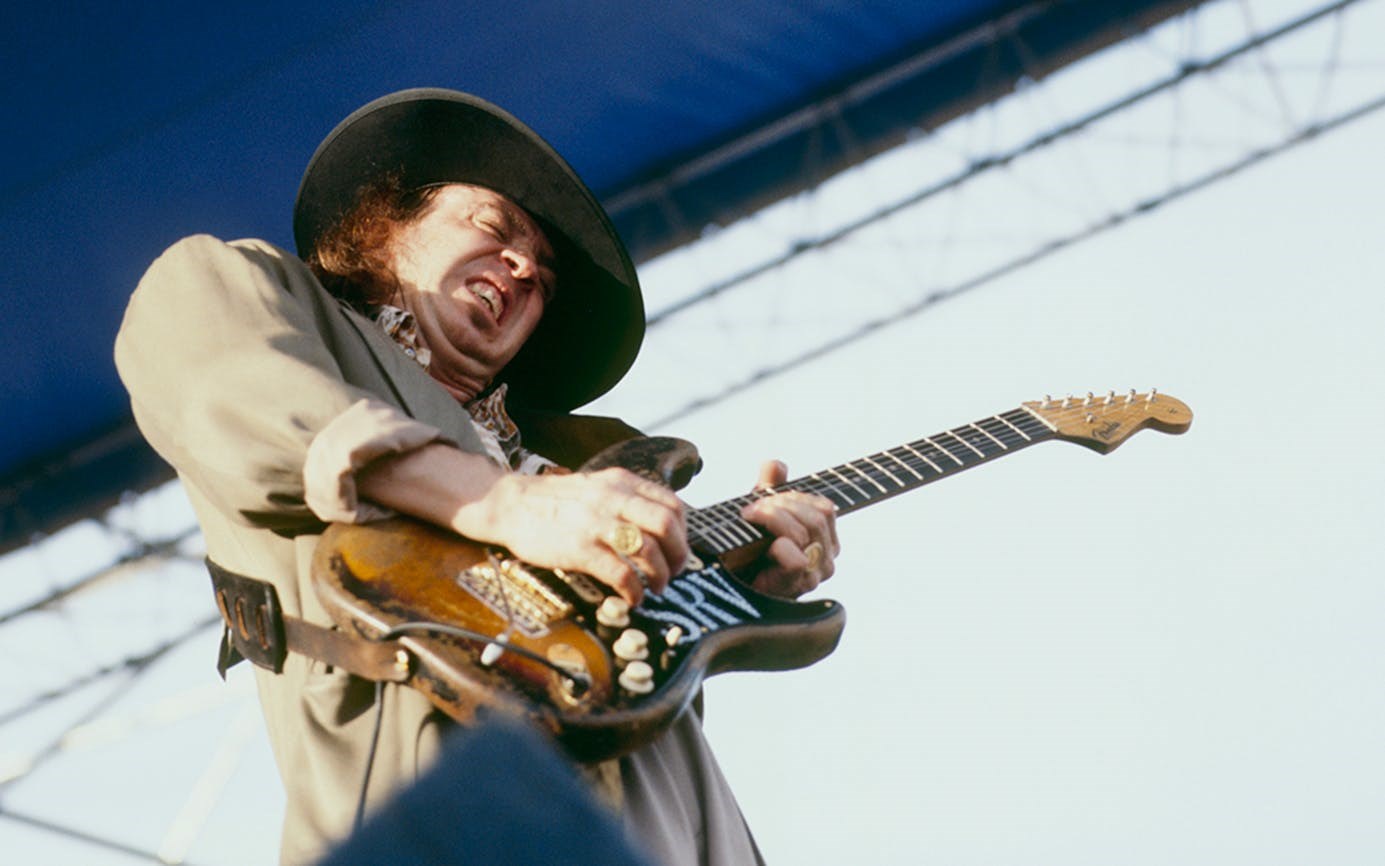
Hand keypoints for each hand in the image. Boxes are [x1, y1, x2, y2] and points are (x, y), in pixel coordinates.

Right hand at [478, 467, 688, 604]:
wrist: (511, 504)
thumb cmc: (556, 501)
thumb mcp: (598, 487)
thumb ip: (628, 499)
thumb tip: (660, 526)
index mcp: (622, 482)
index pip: (672, 504)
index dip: (683, 533)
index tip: (678, 550)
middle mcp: (614, 498)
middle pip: (667, 525)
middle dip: (679, 555)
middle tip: (675, 572)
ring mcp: (596, 523)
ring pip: (648, 550)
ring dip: (660, 575)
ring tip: (656, 587)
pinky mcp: (580, 548)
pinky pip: (620, 573)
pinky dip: (633, 590)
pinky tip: (632, 597)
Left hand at [739, 460, 838, 597]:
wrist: (727, 582)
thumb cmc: (747, 549)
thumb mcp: (759, 511)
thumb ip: (769, 485)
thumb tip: (775, 465)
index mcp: (825, 537)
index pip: (824, 508)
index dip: (794, 498)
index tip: (764, 499)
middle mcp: (826, 556)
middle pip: (816, 516)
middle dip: (780, 506)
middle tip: (751, 511)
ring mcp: (815, 573)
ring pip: (804, 531)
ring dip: (773, 519)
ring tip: (749, 521)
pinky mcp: (798, 585)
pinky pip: (796, 558)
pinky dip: (778, 546)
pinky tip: (763, 546)